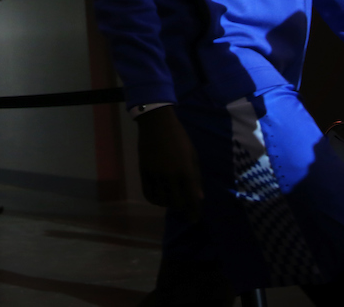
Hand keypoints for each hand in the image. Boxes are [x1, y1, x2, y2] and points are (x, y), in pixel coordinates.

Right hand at [135, 106, 203, 221]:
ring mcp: (156, 174)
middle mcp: (171, 175)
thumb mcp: (193, 155)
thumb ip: (196, 177)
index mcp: (186, 170)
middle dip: (182, 207)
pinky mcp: (144, 171)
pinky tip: (159, 198)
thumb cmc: (179, 137)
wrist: (157, 123)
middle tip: (183, 205)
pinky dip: (154, 199)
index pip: (191, 198)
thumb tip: (199, 197)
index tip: (195, 219)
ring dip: (168, 203)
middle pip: (176, 202)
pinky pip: (148, 193)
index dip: (194, 211)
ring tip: (171, 200)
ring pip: (162, 200)